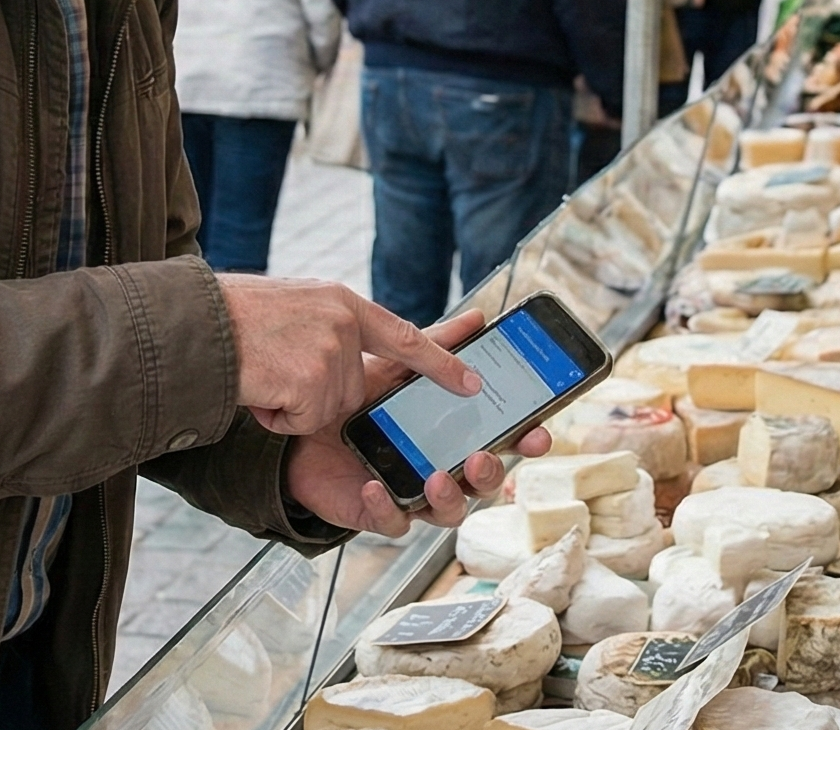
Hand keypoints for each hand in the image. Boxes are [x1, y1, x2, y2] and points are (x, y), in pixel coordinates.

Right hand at [220, 274, 475, 435]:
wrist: (188, 326)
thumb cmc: (228, 320)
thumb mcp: (291, 307)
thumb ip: (327, 326)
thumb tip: (350, 359)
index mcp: (341, 302)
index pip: (403, 336)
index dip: (441, 360)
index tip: (473, 383)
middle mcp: (343, 323)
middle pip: (351, 389)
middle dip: (314, 395)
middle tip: (275, 371)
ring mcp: (330, 353)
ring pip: (325, 409)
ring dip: (289, 405)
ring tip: (259, 375)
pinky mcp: (312, 382)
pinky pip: (300, 421)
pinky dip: (274, 416)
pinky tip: (255, 389)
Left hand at [282, 308, 553, 534]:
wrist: (300, 423)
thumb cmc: (356, 398)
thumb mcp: (396, 363)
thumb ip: (436, 345)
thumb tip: (477, 317)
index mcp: (454, 434)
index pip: (502, 441)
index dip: (525, 440)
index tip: (539, 432)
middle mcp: (441, 467)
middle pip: (484, 483)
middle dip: (490, 473)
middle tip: (481, 456)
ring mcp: (411, 493)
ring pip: (448, 512)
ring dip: (448, 498)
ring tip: (437, 477)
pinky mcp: (375, 512)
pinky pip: (392, 522)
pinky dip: (387, 507)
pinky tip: (375, 486)